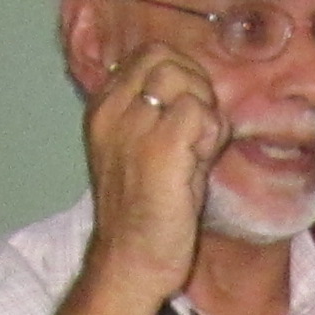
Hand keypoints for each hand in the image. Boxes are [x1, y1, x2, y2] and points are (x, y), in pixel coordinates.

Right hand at [78, 42, 223, 302]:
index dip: (181, 73)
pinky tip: (200, 164)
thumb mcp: (141, 148)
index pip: (148, 54)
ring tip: (197, 150)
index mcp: (103, 107)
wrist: (130, 260)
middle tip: (199, 130)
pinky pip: (200, 113)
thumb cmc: (144, 211)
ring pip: (184, 80)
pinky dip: (210, 135)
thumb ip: (162, 112)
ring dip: (204, 111)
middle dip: (195, 85)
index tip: (188, 113)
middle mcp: (111, 110)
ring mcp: (132, 126)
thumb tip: (201, 88)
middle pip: (166, 58)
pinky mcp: (159, 148)